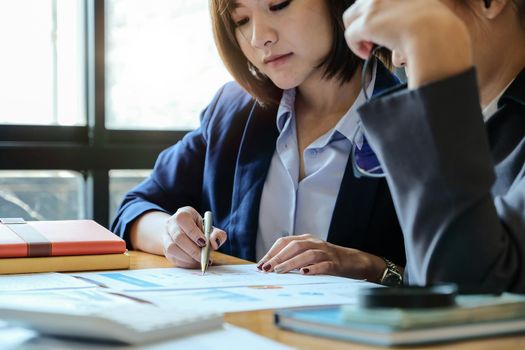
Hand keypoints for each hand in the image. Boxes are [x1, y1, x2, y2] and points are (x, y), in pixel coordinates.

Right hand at [162, 206, 226, 267]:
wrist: (185, 233)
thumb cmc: (200, 230)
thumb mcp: (210, 228)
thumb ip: (217, 235)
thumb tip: (214, 243)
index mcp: (183, 214)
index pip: (183, 220)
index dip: (194, 233)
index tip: (204, 243)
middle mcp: (171, 223)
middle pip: (178, 237)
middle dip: (193, 250)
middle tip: (204, 257)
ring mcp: (166, 236)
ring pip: (172, 248)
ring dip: (188, 257)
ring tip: (200, 260)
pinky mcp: (165, 249)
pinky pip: (172, 257)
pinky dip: (185, 262)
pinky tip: (194, 262)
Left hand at [257, 234, 387, 281]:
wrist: (353, 261)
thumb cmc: (326, 259)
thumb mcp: (308, 254)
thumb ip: (292, 258)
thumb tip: (270, 267)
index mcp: (306, 239)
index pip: (285, 242)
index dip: (272, 253)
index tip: (260, 265)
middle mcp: (315, 242)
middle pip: (294, 246)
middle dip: (278, 257)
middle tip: (267, 269)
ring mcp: (326, 252)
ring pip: (306, 254)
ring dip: (291, 263)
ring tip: (279, 271)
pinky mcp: (335, 263)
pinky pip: (323, 264)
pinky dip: (313, 269)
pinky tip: (304, 273)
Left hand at [343, 0, 472, 87]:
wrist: (436, 34)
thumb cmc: (438, 29)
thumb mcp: (429, 10)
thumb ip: (412, 11)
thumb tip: (403, 26)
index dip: (377, 11)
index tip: (383, 24)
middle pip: (361, 3)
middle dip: (363, 18)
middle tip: (372, 35)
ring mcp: (374, 5)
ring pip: (350, 16)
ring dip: (356, 31)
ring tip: (368, 45)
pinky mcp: (367, 23)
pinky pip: (350, 35)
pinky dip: (356, 46)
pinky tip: (366, 53)